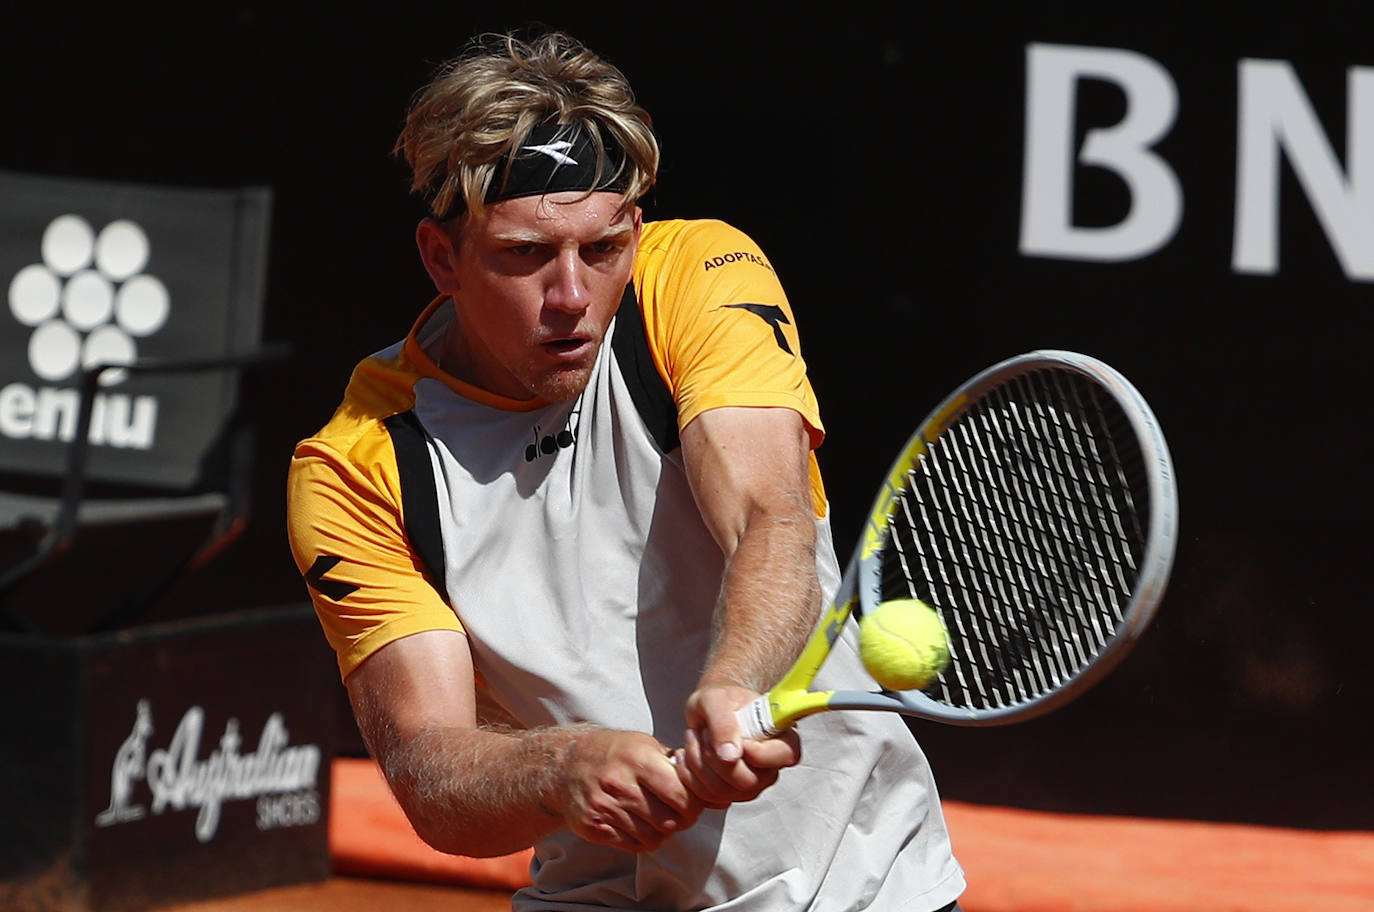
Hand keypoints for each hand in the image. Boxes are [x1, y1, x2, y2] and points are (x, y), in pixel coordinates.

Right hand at [555, 729, 703, 851]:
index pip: (681, 794)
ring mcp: (604, 808)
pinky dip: (643, 838)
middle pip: (670, 820)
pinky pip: (633, 845)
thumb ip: (680, 768)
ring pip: (654, 836)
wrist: (565, 764)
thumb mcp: (646, 745)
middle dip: (683, 819)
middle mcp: (620, 784)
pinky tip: (640, 822)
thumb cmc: (615, 752)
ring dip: (663, 830)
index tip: (694, 800)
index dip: (695, 802)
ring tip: (659, 814)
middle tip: (681, 811)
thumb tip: (722, 797)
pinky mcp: (593, 828)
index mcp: (637, 759)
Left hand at [677, 684, 800, 808]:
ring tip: (695, 738)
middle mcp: (770, 765)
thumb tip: (731, 755)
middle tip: (704, 732)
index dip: (756, 752)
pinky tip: (689, 754)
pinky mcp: (731, 793)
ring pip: (724, 791)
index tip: (735, 736)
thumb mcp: (716, 699)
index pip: (785, 756)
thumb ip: (724, 723)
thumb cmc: (720, 700)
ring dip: (699, 763)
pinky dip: (691, 775)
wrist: (709, 709)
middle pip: (748, 781)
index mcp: (781, 736)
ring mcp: (752, 782)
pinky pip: (709, 797)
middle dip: (715, 757)